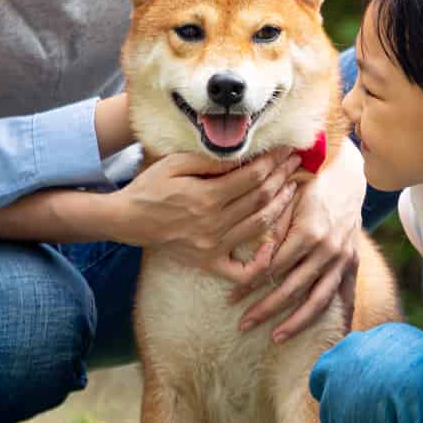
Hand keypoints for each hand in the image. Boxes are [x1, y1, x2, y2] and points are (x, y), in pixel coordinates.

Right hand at [99, 148, 300, 251]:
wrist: (128, 220)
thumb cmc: (151, 187)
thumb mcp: (175, 163)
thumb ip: (209, 162)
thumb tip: (242, 158)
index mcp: (206, 196)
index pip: (252, 177)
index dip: (273, 162)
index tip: (285, 150)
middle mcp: (213, 223)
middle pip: (260, 199)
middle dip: (282, 177)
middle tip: (295, 163)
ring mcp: (213, 246)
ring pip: (259, 227)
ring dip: (281, 206)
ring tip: (292, 188)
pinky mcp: (209, 262)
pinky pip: (242, 271)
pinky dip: (261, 263)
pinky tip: (273, 246)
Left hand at [233, 144, 365, 341]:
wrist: (347, 180)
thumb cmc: (309, 189)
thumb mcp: (286, 201)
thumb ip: (271, 230)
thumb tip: (250, 260)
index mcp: (307, 233)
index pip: (273, 268)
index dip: (251, 285)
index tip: (232, 298)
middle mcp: (327, 250)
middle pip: (292, 288)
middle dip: (266, 309)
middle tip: (243, 325)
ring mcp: (342, 260)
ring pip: (318, 299)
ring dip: (296, 322)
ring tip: (275, 337)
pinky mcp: (352, 264)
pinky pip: (344, 296)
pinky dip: (338, 318)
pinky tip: (331, 337)